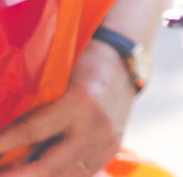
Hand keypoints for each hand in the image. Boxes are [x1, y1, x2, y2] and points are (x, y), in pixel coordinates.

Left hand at [0, 41, 133, 175]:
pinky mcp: (109, 153)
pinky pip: (77, 175)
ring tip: (14, 172)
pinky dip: (54, 175)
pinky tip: (35, 170)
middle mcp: (96, 128)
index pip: (31, 132)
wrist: (124, 65)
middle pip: (46, 167)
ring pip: (62, 176)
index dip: (2, 144)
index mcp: (81, 103)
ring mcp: (106, 144)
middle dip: (15, 175)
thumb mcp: (58, 77)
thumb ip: (36, 108)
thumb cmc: (83, 63)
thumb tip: (5, 136)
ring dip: (33, 175)